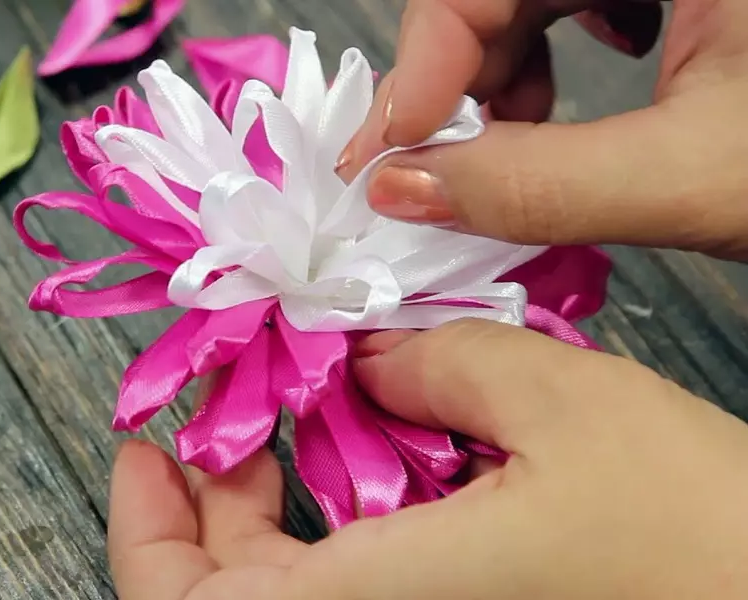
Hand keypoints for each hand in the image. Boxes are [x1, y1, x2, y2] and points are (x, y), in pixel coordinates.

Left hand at [108, 319, 747, 598]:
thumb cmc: (697, 537)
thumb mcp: (563, 406)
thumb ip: (442, 360)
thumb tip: (370, 351)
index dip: (145, 533)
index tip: (142, 446)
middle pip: (236, 596)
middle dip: (212, 501)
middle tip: (224, 406)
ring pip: (302, 582)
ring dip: (275, 502)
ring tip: (295, 408)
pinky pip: (366, 579)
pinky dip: (344, 514)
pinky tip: (371, 448)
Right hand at [336, 0, 747, 260]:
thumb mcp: (694, 176)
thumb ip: (538, 188)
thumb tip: (402, 192)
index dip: (423, 64)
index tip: (386, 160)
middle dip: (460, 82)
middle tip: (436, 171)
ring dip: (502, 78)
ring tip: (513, 150)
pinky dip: (551, 60)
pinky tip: (568, 107)